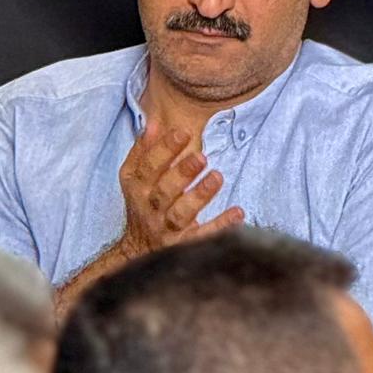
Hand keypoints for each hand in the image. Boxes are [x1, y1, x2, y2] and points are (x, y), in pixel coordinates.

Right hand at [116, 124, 245, 257]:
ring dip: (199, 196)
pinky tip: (237, 212)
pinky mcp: (183, 246)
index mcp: (138, 189)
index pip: (148, 167)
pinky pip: (202, 237)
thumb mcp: (134, 178)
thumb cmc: (142, 204)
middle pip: (164, 192)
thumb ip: (143, 150)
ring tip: (217, 177)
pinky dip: (220, 226)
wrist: (139, 250)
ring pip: (181, 214)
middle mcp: (150, 209)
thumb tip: (154, 123)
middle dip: (182, 174)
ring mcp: (166, 229)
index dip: (164, 150)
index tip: (183, 133)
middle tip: (202, 157)